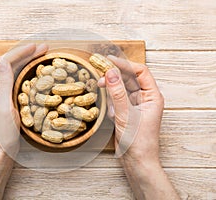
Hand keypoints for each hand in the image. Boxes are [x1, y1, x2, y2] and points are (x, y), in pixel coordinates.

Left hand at [0, 43, 47, 199]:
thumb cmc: (1, 136)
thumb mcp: (3, 109)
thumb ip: (2, 84)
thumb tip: (3, 60)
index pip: (4, 62)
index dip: (20, 52)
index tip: (36, 47)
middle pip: (9, 66)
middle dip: (26, 55)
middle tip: (44, 49)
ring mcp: (1, 97)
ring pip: (14, 74)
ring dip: (27, 63)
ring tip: (42, 58)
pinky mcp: (7, 104)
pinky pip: (18, 84)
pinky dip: (28, 76)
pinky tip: (37, 76)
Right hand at [98, 56, 178, 199]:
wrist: (137, 161)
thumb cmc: (138, 141)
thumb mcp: (126, 115)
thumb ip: (118, 93)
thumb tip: (110, 72)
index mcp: (152, 96)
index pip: (140, 72)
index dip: (125, 64)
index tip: (109, 60)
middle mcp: (145, 99)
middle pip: (130, 78)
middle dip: (115, 74)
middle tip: (100, 70)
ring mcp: (135, 106)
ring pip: (122, 88)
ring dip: (111, 86)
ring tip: (99, 84)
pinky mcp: (126, 113)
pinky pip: (118, 99)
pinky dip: (110, 97)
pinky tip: (105, 100)